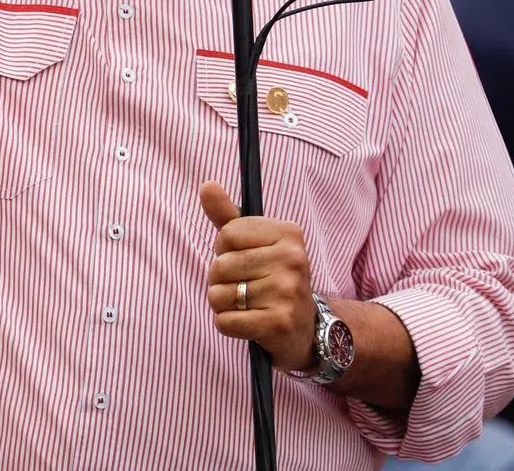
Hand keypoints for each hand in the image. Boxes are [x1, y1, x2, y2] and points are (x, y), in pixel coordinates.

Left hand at [200, 181, 316, 372]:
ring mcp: (288, 292)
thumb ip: (227, 215)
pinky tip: (247, 322)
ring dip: (223, 303)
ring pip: (218, 294)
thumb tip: (207, 185)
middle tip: (245, 286)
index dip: (225, 249)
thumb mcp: (254, 242)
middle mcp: (293, 259)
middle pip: (221, 264)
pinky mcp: (279, 324)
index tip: (245, 259)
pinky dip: (227, 324)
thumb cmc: (272, 277)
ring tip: (246, 305)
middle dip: (220, 279)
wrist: (306, 329)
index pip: (227, 233)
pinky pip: (225, 321)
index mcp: (288, 233)